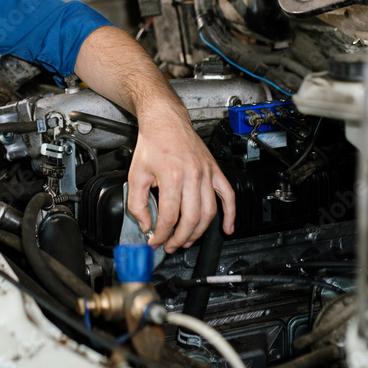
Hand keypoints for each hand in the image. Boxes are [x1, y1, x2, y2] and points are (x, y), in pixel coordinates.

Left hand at [126, 108, 235, 252]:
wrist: (166, 121)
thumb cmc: (152, 144)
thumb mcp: (136, 174)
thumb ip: (137, 203)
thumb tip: (145, 224)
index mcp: (172, 176)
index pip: (169, 216)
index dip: (161, 234)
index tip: (155, 241)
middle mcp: (192, 175)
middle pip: (192, 218)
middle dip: (180, 238)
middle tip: (171, 246)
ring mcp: (206, 173)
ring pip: (209, 212)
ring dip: (200, 232)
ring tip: (188, 240)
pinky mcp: (215, 170)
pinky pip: (228, 195)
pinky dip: (231, 214)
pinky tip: (228, 228)